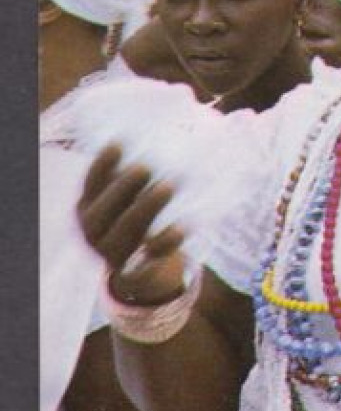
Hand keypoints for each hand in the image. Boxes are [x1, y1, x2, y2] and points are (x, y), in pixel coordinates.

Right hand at [77, 146, 188, 305]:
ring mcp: (112, 252)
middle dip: (124, 186)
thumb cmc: (134, 219)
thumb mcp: (126, 200)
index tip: (118, 144)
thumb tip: (161, 140)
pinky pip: (151, 255)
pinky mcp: (136, 270)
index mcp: (86, 209)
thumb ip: (132, 180)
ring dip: (147, 205)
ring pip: (126, 228)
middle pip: (105, 208)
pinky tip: (182, 226)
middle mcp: (93, 231)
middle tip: (146, 167)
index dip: (102, 165)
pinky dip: (167, 239)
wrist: (142, 268)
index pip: (91, 185)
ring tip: (168, 186)